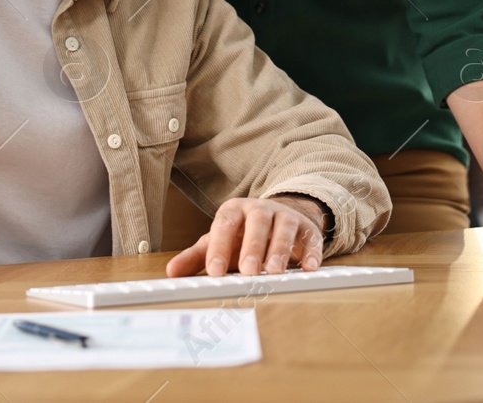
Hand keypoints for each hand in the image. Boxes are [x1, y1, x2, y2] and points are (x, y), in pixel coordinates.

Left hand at [165, 196, 326, 276]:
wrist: (278, 220)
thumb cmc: (243, 235)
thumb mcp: (220, 241)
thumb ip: (197, 257)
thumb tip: (171, 272)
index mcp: (235, 211)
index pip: (225, 225)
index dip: (220, 246)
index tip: (216, 271)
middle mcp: (260, 210)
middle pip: (257, 222)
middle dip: (253, 247)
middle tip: (248, 271)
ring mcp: (286, 217)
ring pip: (285, 227)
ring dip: (280, 249)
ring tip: (274, 272)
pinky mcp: (307, 229)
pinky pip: (311, 238)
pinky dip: (312, 252)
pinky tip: (309, 268)